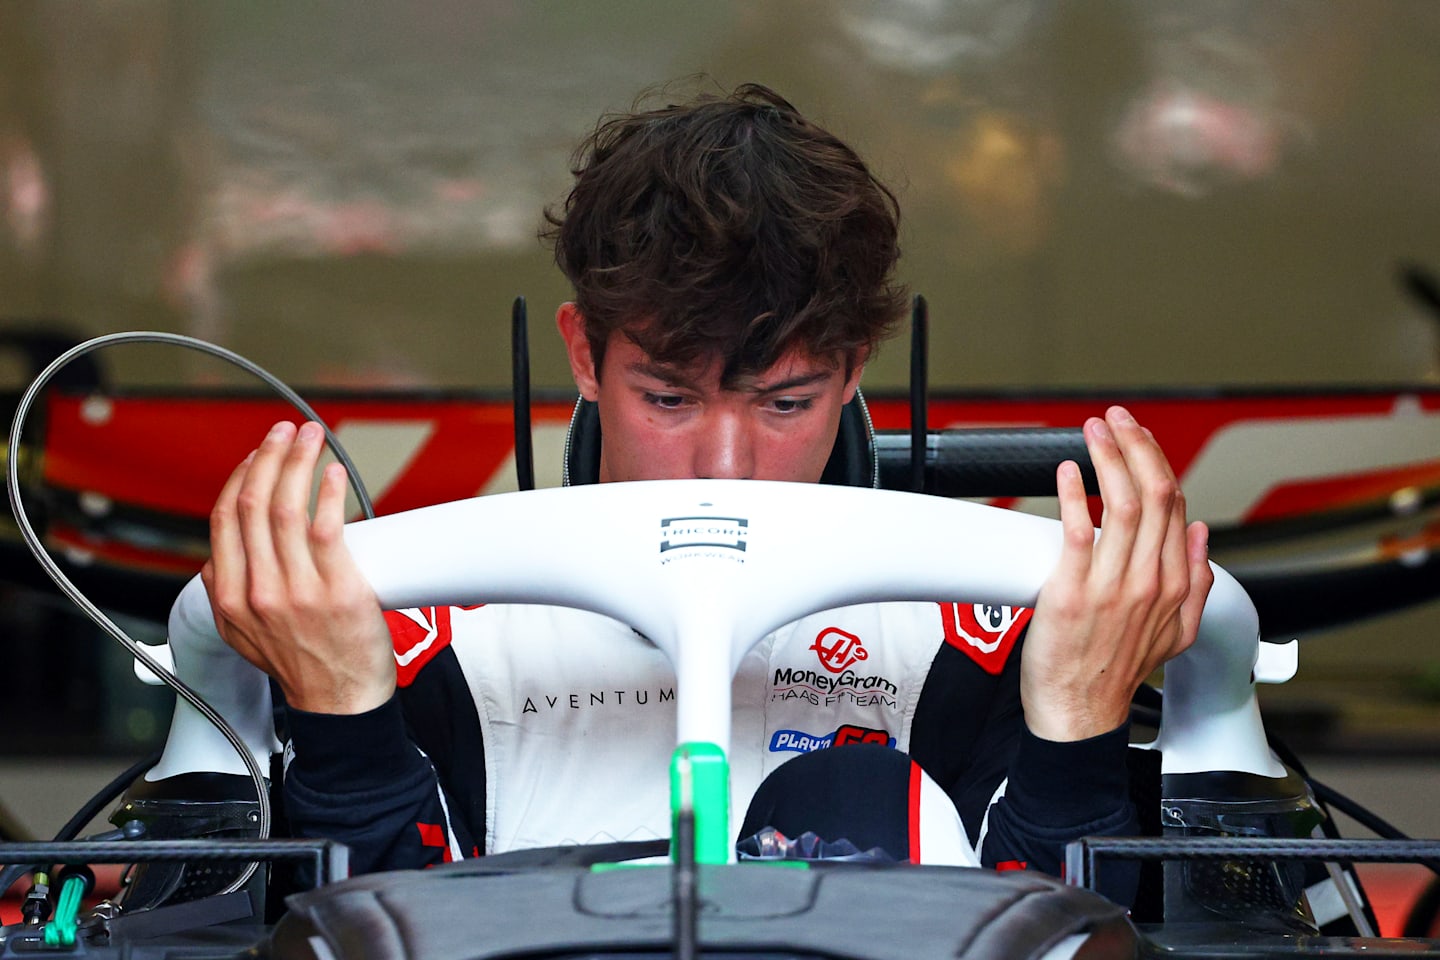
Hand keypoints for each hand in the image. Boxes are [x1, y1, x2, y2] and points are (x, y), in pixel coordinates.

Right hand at [201, 420, 395, 714]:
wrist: (340, 703)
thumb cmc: (303, 666)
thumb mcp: (245, 636)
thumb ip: (229, 596)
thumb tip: (220, 561)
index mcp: (231, 597)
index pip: (224, 520)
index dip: (241, 477)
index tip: (259, 454)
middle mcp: (258, 592)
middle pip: (253, 505)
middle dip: (269, 457)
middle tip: (287, 431)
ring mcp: (297, 592)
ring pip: (288, 509)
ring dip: (299, 462)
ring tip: (312, 437)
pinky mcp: (337, 592)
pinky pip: (326, 529)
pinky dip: (328, 493)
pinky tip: (333, 472)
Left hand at [1019, 406, 1211, 740]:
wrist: (1078, 714)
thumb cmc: (1115, 673)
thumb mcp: (1176, 634)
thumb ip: (1196, 584)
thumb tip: (1204, 537)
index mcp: (1173, 585)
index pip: (1175, 506)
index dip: (1158, 463)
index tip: (1139, 436)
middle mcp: (1146, 581)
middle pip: (1152, 495)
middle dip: (1137, 446)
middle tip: (1117, 418)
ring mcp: (1109, 587)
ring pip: (1120, 505)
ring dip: (1108, 458)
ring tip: (1095, 431)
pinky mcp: (1069, 593)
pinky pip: (1077, 533)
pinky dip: (1073, 495)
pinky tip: (1068, 472)